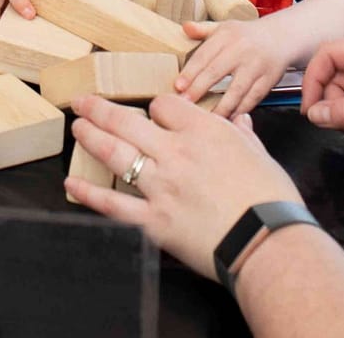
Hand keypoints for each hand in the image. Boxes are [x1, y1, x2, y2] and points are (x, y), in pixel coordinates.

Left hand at [66, 94, 302, 281]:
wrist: (267, 241)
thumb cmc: (270, 198)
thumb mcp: (259, 155)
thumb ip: (242, 135)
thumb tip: (240, 121)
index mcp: (203, 132)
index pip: (164, 105)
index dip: (156, 106)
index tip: (153, 112)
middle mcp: (175, 153)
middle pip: (127, 121)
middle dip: (100, 109)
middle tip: (83, 102)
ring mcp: (160, 186)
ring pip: (115, 154)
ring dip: (92, 137)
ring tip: (77, 127)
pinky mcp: (153, 221)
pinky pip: (113, 204)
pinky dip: (90, 193)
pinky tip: (73, 183)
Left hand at [176, 19, 291, 117]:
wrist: (281, 37)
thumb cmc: (247, 35)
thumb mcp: (225, 27)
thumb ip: (204, 29)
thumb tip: (185, 28)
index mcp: (227, 35)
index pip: (204, 55)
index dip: (190, 72)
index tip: (178, 87)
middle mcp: (242, 49)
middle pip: (216, 72)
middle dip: (199, 89)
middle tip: (185, 104)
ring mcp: (256, 65)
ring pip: (236, 90)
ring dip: (220, 106)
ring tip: (206, 118)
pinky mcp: (268, 79)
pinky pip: (252, 98)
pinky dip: (240, 110)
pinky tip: (228, 119)